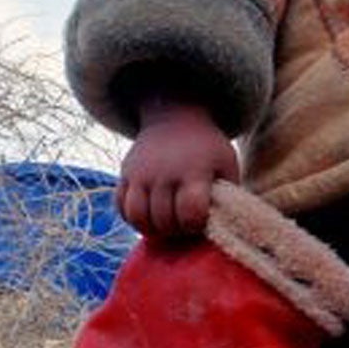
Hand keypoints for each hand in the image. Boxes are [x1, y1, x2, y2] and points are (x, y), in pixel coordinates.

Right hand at [116, 96, 238, 238]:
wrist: (175, 117)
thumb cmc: (206, 148)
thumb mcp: (226, 163)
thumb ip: (227, 194)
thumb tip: (223, 225)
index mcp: (194, 170)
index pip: (190, 211)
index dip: (195, 225)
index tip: (200, 221)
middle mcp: (164, 172)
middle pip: (163, 219)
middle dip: (176, 231)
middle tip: (184, 226)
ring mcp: (141, 173)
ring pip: (137, 216)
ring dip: (152, 229)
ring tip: (165, 225)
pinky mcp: (126, 174)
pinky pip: (121, 207)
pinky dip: (132, 218)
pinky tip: (148, 216)